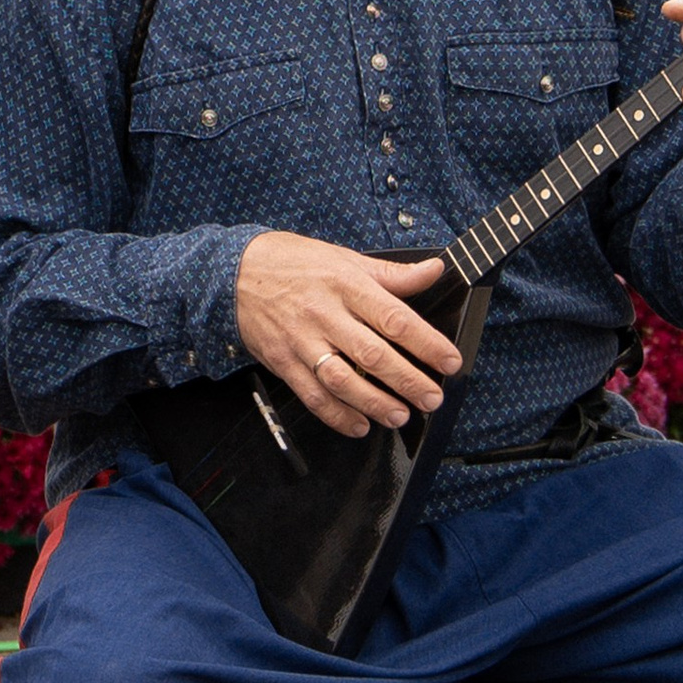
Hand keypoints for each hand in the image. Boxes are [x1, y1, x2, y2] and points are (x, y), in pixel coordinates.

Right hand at [233, 233, 460, 440]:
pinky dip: (337, 415)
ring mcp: (301, 341)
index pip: (394, 318)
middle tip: (432, 398)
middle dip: (407, 381)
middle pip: (372, 354)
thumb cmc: (294, 263)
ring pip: (342, 380)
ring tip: (399, 416)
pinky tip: (359, 425)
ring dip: (374, 403)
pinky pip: (312, 395)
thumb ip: (393, 273)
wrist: (233, 273)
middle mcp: (325, 314)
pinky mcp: (282, 362)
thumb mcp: (345, 258)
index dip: (426, 343)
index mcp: (346, 284)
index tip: (449, 361)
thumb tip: (435, 271)